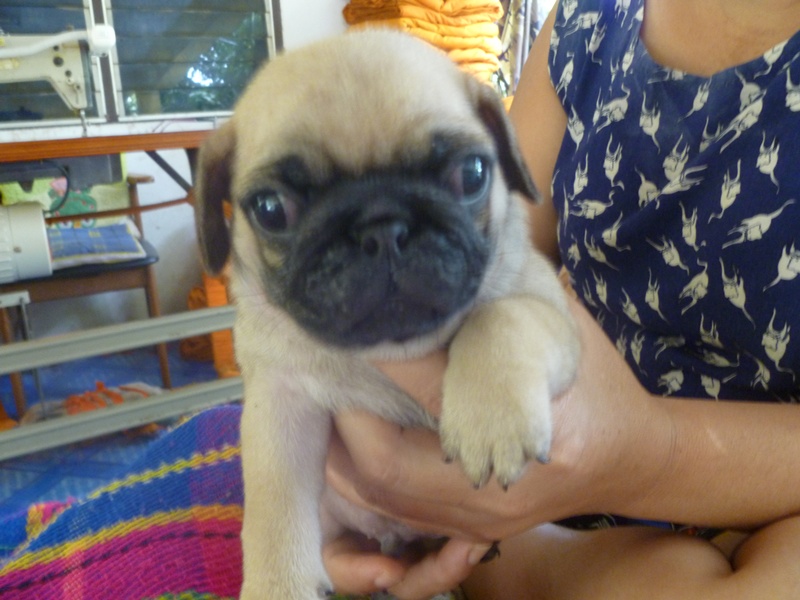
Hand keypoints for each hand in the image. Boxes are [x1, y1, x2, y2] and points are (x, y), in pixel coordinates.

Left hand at [323, 297, 673, 594]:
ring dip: (345, 454)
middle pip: (390, 463)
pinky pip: (398, 516)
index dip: (385, 355)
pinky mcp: (476, 531)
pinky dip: (363, 483)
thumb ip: (512, 298)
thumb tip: (452, 261)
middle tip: (331, 377)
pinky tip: (350, 449)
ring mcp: (487, 516)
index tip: (351, 327)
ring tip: (333, 407)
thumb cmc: (599, 385)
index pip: (437, 386)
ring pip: (385, 498)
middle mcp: (505, 480)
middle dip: (346, 419)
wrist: (630, 459)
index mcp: (536, 421)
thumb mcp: (564, 329)